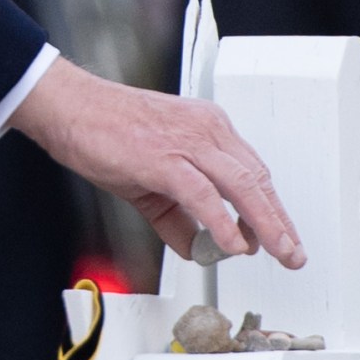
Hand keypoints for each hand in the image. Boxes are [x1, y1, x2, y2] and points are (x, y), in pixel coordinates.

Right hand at [8, 55, 305, 269]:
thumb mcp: (149, 178)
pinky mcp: (164, 158)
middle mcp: (205, 130)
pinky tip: (233, 245)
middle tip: (291, 252)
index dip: (271, 208)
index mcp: (206, 127)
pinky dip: (222, 221)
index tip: (281, 235)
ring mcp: (187, 142)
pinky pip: (203, 194)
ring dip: (266, 224)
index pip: (252, 172)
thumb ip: (176, 215)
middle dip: (279, 221)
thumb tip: (194, 247)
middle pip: (257, 180)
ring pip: (242, 185)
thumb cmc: (103, 130)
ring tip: (277, 252)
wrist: (68, 107)